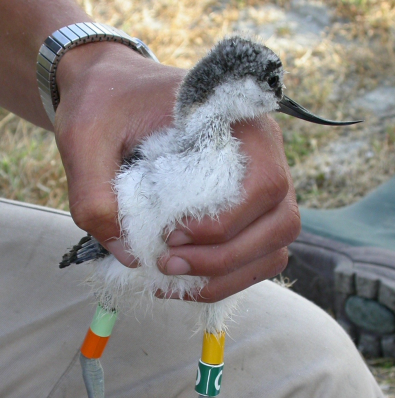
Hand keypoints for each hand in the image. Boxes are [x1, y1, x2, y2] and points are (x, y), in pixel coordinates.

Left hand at [55, 43, 299, 300]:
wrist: (115, 90)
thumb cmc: (107, 106)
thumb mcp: (85, 139)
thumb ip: (95, 197)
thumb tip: (132, 258)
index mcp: (239, 122)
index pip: (263, 185)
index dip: (222, 224)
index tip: (168, 236)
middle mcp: (266, 153)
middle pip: (281, 224)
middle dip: (223, 258)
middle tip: (166, 265)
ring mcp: (264, 185)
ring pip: (275, 248)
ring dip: (228, 275)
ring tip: (173, 278)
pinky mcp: (250, 210)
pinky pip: (258, 257)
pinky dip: (226, 278)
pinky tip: (185, 280)